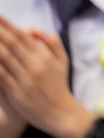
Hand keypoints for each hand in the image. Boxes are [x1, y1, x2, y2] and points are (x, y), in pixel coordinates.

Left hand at [0, 19, 92, 137]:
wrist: (59, 111)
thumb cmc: (59, 84)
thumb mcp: (62, 59)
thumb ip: (51, 42)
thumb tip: (33, 30)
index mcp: (44, 55)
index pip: (23, 36)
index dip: (9, 26)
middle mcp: (33, 64)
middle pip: (10, 44)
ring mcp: (23, 78)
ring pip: (3, 58)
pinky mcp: (15, 92)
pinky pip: (1, 75)